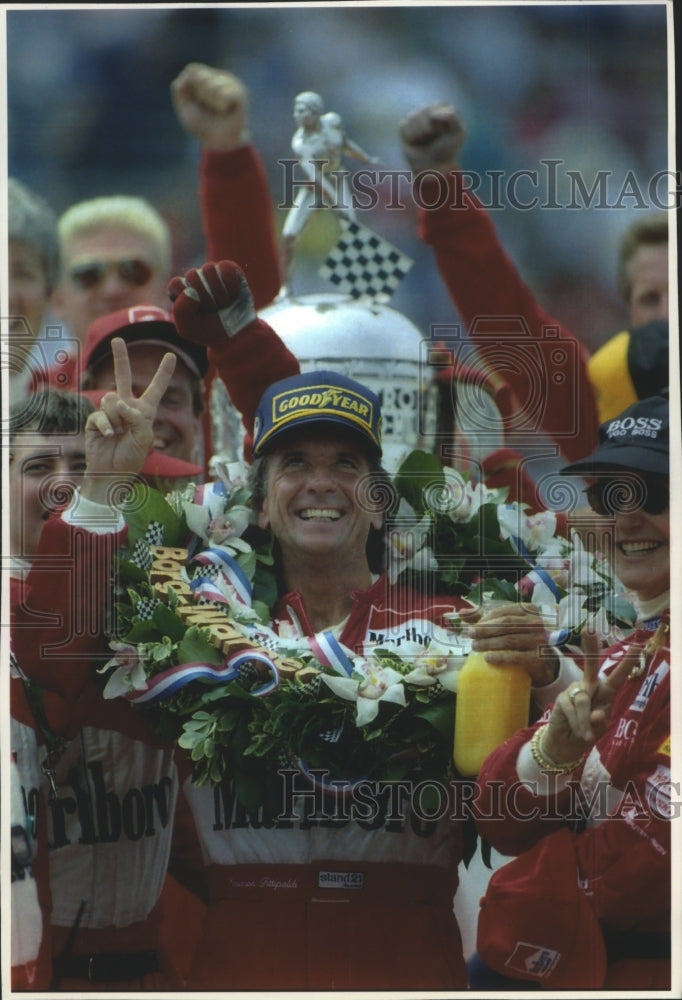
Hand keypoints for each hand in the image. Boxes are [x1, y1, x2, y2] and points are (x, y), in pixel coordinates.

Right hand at [83, 338, 175, 500]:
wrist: (112, 472)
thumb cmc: (132, 457)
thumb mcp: (144, 437)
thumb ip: (136, 417)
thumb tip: (117, 400)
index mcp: (145, 410)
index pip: (156, 388)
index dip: (163, 373)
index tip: (170, 356)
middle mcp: (127, 407)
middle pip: (123, 377)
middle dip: (120, 358)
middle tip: (117, 340)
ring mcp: (110, 412)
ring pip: (111, 399)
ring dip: (116, 418)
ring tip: (118, 434)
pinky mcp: (96, 419)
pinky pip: (100, 414)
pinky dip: (106, 426)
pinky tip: (108, 436)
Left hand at [167, 260, 256, 346]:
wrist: (236, 334)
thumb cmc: (210, 331)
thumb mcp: (189, 328)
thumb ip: (181, 310)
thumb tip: (189, 291)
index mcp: (181, 291)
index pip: (176, 284)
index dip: (188, 299)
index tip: (198, 312)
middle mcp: (195, 279)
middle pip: (192, 275)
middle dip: (205, 298)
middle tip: (214, 310)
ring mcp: (212, 273)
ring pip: (209, 268)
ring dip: (219, 292)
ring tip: (224, 304)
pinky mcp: (229, 270)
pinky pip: (226, 268)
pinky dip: (231, 284)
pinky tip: (234, 294)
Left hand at [171, 62, 248, 150]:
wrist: (218, 142)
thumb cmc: (201, 125)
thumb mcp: (183, 107)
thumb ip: (179, 88)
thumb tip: (192, 71)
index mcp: (206, 76)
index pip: (193, 70)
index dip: (190, 89)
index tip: (196, 102)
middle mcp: (219, 76)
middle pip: (201, 76)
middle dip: (200, 96)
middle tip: (208, 107)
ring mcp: (231, 82)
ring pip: (212, 85)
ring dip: (211, 103)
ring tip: (218, 110)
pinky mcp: (241, 92)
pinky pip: (223, 94)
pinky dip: (221, 105)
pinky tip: (226, 110)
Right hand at [399, 103, 466, 173]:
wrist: (432, 169)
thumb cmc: (447, 151)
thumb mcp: (458, 133)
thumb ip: (452, 116)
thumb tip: (432, 113)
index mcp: (442, 111)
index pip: (437, 105)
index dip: (439, 120)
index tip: (443, 132)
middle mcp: (429, 113)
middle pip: (424, 109)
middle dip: (428, 127)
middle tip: (432, 138)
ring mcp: (416, 121)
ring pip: (412, 116)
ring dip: (419, 132)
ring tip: (424, 141)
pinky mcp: (405, 129)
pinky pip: (403, 124)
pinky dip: (409, 135)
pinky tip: (414, 142)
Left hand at [468, 602, 558, 685]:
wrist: (539, 661)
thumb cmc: (518, 637)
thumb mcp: (504, 625)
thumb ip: (483, 618)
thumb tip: (461, 613)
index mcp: (528, 610)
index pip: (503, 611)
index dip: (486, 618)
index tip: (472, 626)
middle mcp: (536, 623)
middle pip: (506, 624)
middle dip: (485, 630)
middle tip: (470, 635)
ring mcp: (539, 640)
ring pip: (510, 640)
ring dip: (489, 643)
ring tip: (474, 647)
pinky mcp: (538, 657)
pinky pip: (517, 657)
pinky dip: (500, 657)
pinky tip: (487, 658)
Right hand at [542, 629, 641, 763]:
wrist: (566, 742)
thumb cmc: (588, 731)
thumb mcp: (599, 728)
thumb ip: (599, 720)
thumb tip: (595, 714)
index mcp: (605, 692)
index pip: (618, 677)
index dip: (627, 663)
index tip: (637, 646)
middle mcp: (590, 686)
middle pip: (591, 666)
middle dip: (590, 648)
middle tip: (589, 629)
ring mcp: (574, 691)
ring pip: (584, 701)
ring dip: (586, 722)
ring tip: (586, 736)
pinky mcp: (562, 699)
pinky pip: (573, 710)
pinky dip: (577, 724)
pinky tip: (578, 732)